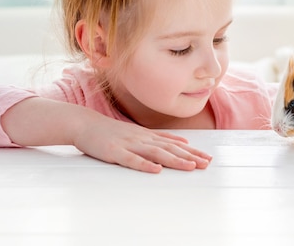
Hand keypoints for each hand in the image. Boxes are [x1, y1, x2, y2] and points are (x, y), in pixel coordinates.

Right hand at [72, 113, 212, 172]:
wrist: (85, 124)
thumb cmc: (111, 131)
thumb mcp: (139, 133)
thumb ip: (160, 138)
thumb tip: (183, 142)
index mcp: (148, 135)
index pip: (175, 145)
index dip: (192, 152)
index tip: (208, 159)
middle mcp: (142, 138)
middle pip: (170, 149)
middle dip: (189, 157)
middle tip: (206, 164)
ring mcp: (129, 144)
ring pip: (155, 153)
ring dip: (174, 160)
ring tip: (190, 167)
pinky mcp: (114, 152)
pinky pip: (131, 159)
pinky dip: (144, 164)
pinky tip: (156, 170)